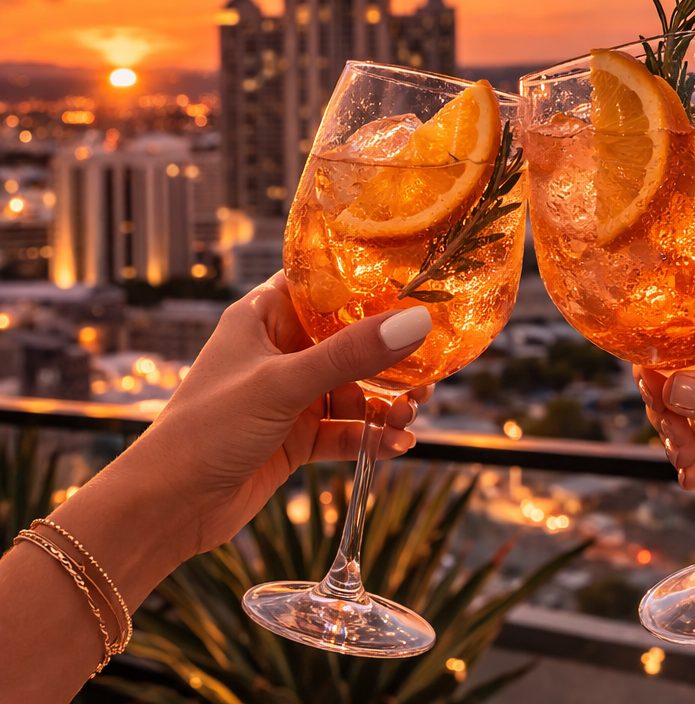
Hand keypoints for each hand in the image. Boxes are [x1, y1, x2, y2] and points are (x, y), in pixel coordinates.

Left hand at [112, 272, 433, 555]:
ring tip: (413, 414)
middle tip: (429, 366)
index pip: (322, 284)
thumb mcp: (282, 384)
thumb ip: (350, 354)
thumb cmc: (207, 429)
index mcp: (264, 317)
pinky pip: (346, 430)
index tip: (414, 286)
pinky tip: (397, 445)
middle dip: (390, 355)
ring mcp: (290, 396)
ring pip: (354, 389)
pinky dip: (372, 437)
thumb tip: (416, 321)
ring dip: (386, 402)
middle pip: (349, 341)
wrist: (167, 509)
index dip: (366, 284)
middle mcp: (279, 352)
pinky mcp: (296, 438)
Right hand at [636, 297, 694, 533]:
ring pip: (684, 404)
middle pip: (681, 365)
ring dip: (676, 433)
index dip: (665, 340)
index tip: (647, 371)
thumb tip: (672, 389)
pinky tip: (692, 479)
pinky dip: (692, 457)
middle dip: (667, 401)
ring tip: (685, 462)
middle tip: (668, 431)